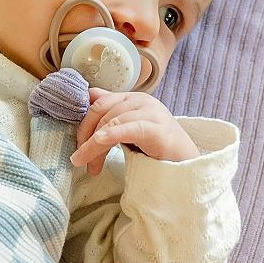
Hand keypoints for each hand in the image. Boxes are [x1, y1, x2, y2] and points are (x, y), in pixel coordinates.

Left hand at [69, 88, 200, 175]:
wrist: (185, 163)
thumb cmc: (155, 146)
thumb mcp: (127, 126)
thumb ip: (110, 111)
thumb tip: (88, 95)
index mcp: (132, 98)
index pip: (98, 104)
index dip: (83, 125)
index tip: (77, 147)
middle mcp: (141, 101)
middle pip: (102, 113)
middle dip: (86, 138)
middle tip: (79, 160)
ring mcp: (151, 113)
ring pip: (111, 123)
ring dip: (94, 146)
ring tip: (89, 167)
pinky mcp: (158, 129)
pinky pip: (129, 128)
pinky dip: (111, 134)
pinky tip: (99, 141)